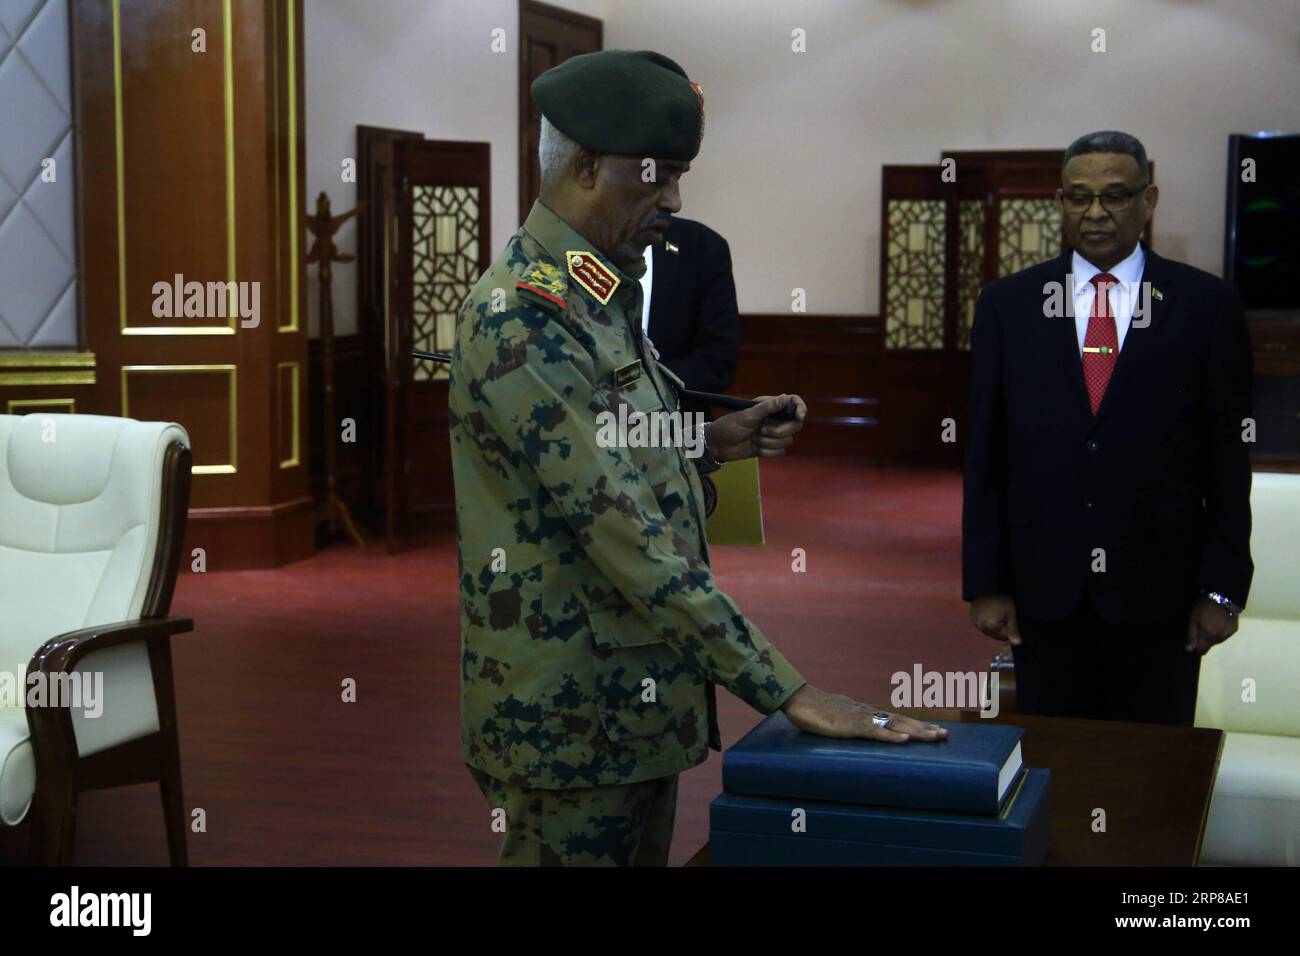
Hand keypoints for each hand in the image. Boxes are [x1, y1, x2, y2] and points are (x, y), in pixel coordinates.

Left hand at [706, 393, 806, 461]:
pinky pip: (779, 453)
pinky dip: (767, 452)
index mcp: (770, 407)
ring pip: (787, 441)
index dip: (800, 409)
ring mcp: (772, 434)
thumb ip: (768, 407)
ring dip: (769, 443)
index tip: (799, 417)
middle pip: (794, 426)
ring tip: (754, 439)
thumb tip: (786, 397)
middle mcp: (774, 419)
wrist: (718, 445)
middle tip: (762, 430)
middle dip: (779, 431)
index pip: (794, 403)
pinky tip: (754, 448)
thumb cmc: (729, 425)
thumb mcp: (747, 415)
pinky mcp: (769, 448)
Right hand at [780, 684, 947, 743]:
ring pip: (894, 726)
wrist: (799, 699)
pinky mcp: (850, 727)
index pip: (896, 718)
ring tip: (935, 737)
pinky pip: (874, 732)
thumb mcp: (837, 716)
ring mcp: (860, 719)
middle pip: (902, 721)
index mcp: (865, 712)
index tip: (934, 729)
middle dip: (924, 728)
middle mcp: (868, 713)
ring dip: (916, 732)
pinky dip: (891, 737)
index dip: (916, 724)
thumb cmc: (815, 709)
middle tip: (945, 734)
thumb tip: (859, 727)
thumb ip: (850, 721)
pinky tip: (905, 741)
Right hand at [971, 594, 1020, 644]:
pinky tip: (989, 613)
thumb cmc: (1001, 599)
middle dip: (1002, 629)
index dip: (1010, 629)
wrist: (986, 587)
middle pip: (996, 636)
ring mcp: (976, 623)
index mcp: (992, 626)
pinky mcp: (973, 619)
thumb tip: (1017, 644)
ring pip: (989, 632)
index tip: (1009, 618)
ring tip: (996, 613)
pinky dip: (987, 623)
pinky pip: (982, 627)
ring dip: (994, 627)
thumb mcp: (1011, 613)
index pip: (1005, 637)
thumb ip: (1014, 630)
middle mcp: (982, 627)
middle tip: (1003, 615)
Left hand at [1185, 595, 1238, 654]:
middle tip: (1201, 627)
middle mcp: (1219, 639)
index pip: (1202, 651)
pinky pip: (1225, 635)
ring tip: (1210, 623)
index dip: (1196, 647)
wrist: (1223, 596)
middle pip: (1209, 646)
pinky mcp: (1234, 629)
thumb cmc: (1203, 607)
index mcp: (1208, 637)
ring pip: (1217, 641)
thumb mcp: (1193, 619)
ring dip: (1212, 635)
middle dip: (1204, 640)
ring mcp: (1228, 634)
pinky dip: (1221, 631)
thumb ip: (1191, 636)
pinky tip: (1219, 622)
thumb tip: (1189, 650)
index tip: (1193, 640)